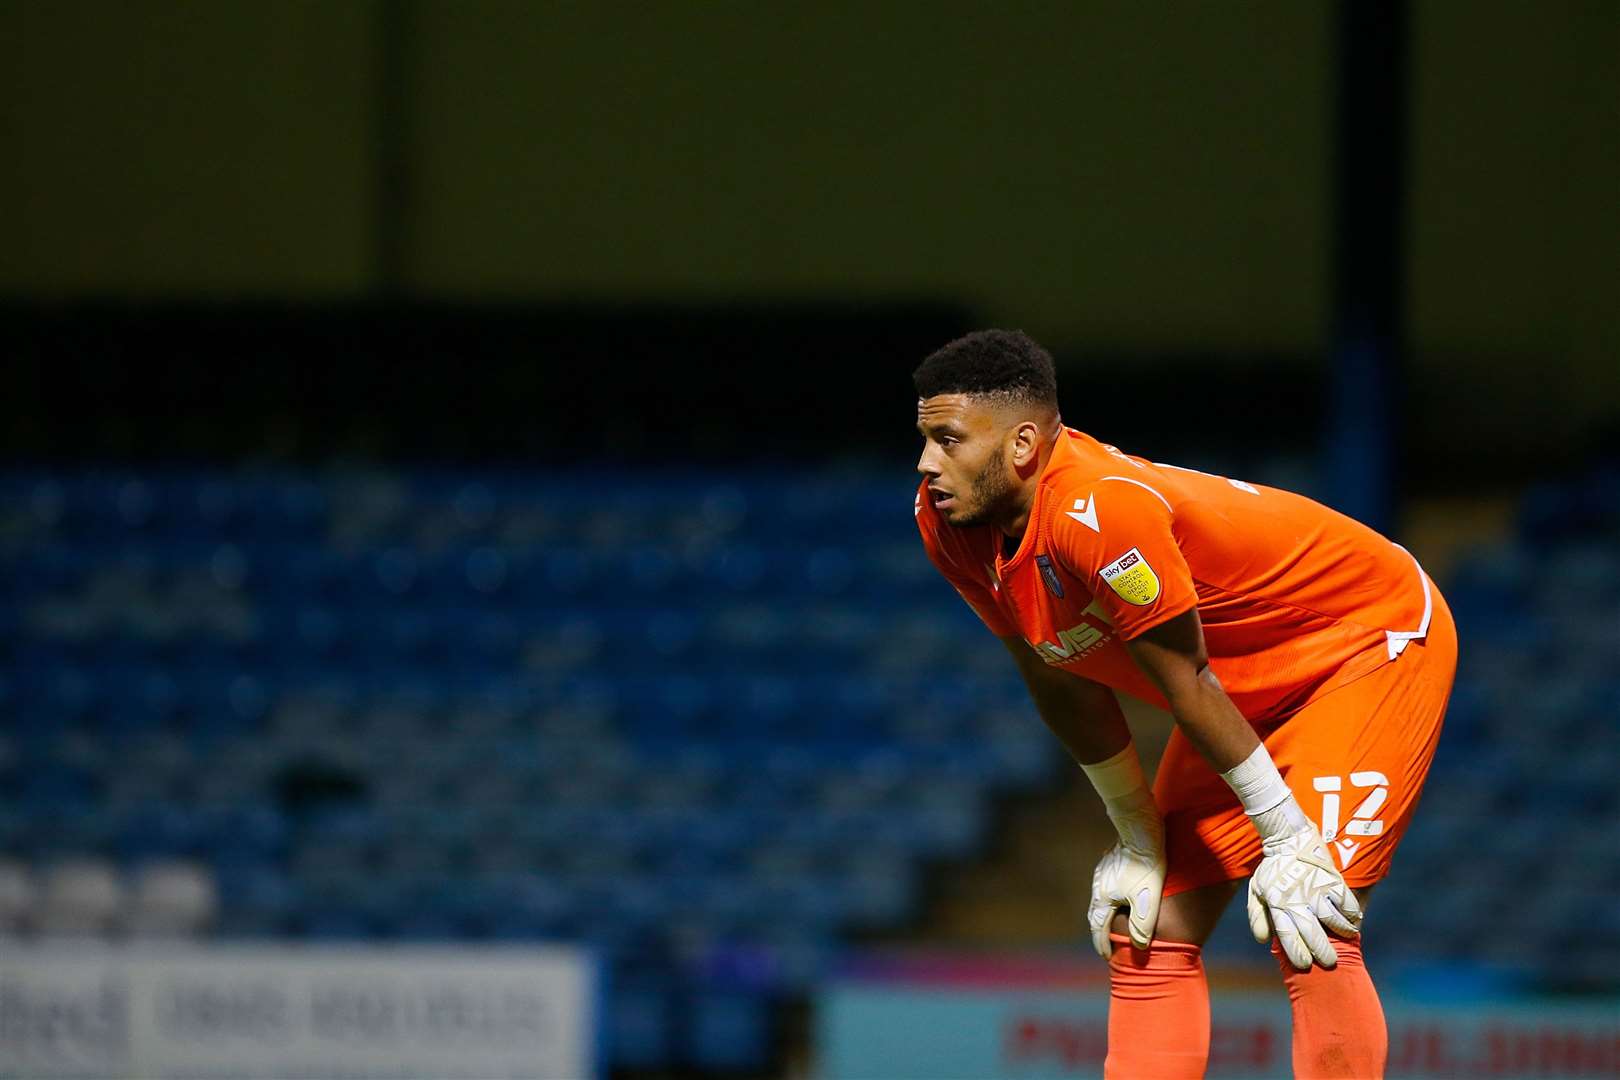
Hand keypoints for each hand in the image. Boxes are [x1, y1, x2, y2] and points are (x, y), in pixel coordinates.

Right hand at [1087, 788, 1165, 956]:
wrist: (1139, 826)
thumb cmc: (1146, 863)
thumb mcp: (1148, 897)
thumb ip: (1142, 924)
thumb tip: (1139, 946)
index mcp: (1104, 898)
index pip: (1098, 928)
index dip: (1102, 944)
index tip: (1107, 957)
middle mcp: (1098, 886)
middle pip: (1095, 914)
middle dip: (1100, 932)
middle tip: (1108, 944)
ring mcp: (1102, 873)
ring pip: (1100, 899)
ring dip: (1104, 914)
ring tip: (1114, 923)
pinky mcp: (1109, 862)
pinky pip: (1106, 887)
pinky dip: (1110, 899)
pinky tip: (1120, 896)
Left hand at [1246, 799, 1362, 969]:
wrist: (1288, 839)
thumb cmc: (1273, 870)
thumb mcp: (1257, 891)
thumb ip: (1257, 916)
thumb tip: (1263, 941)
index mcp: (1278, 904)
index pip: (1287, 936)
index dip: (1297, 954)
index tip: (1305, 964)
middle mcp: (1298, 900)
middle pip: (1312, 934)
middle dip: (1322, 952)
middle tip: (1330, 962)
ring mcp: (1317, 890)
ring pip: (1333, 921)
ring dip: (1342, 932)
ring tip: (1346, 937)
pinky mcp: (1333, 881)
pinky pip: (1347, 904)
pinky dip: (1352, 915)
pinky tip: (1352, 920)